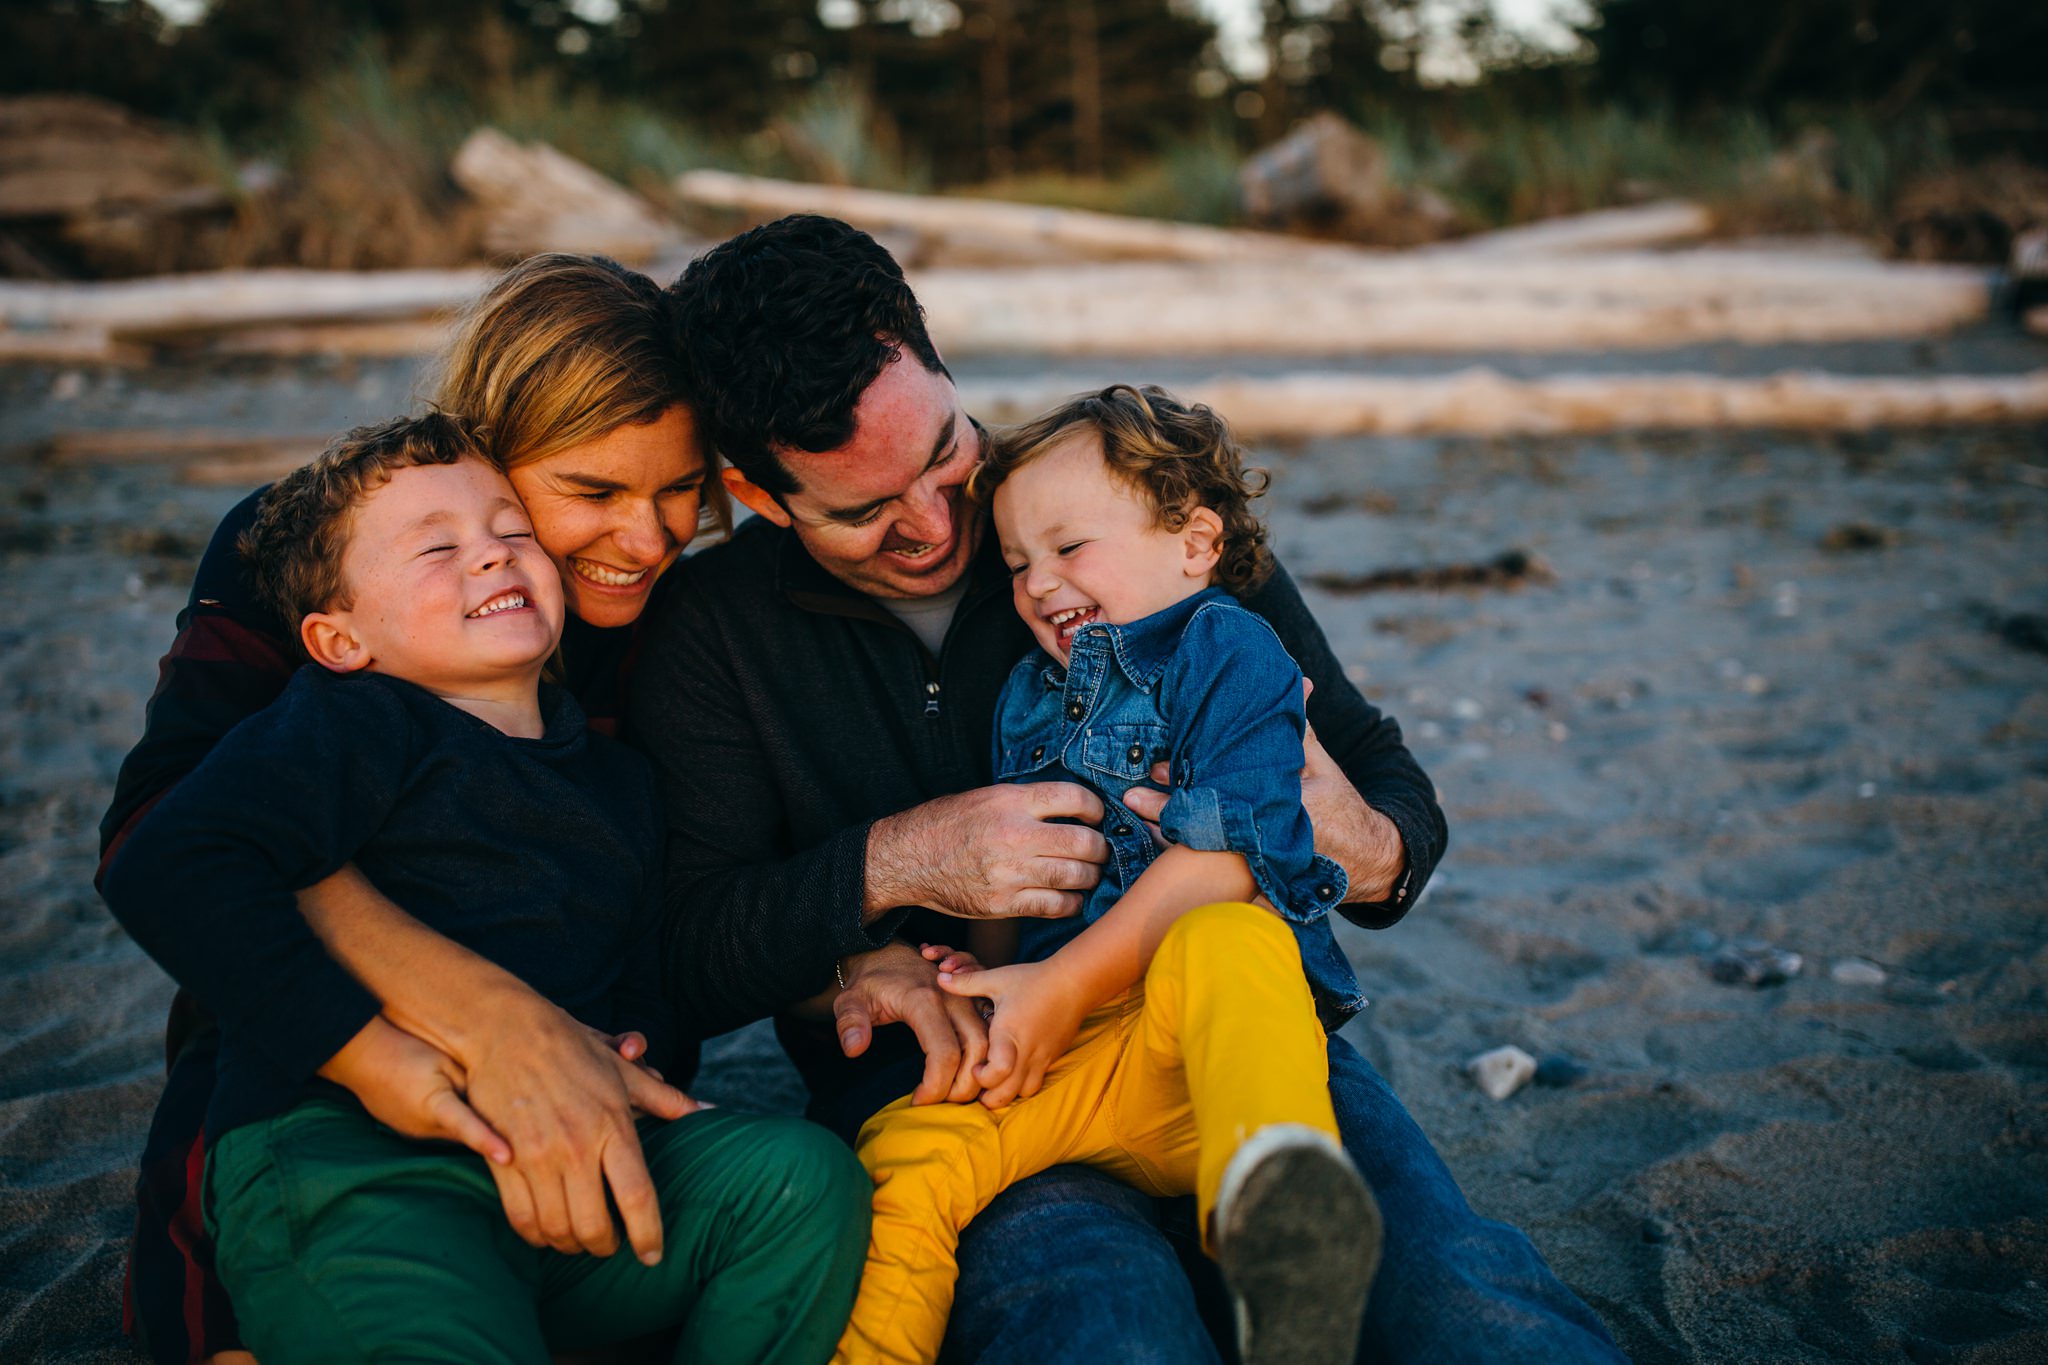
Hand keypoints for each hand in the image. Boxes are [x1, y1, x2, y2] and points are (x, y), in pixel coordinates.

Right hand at [320, 1015, 509, 1162]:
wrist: (358, 1055)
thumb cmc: (404, 1050)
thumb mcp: (443, 1061)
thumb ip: (469, 1082)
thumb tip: (497, 1100)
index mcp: (434, 1106)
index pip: (468, 1128)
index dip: (489, 1143)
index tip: (509, 1159)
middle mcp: (424, 1128)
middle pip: (469, 1134)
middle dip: (491, 1131)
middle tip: (523, 1128)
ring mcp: (414, 1133)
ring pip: (456, 1134)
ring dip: (474, 1127)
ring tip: (500, 1116)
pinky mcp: (409, 1130)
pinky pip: (441, 1130)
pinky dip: (456, 1122)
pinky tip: (464, 1106)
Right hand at [459, 994, 699, 1263]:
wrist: (506, 1031)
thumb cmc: (572, 1050)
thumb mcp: (623, 1072)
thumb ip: (665, 1099)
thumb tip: (707, 1111)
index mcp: (612, 1126)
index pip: (637, 1197)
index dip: (648, 1234)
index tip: (652, 1256)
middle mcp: (576, 1146)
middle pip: (594, 1226)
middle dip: (605, 1247)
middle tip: (609, 1247)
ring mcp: (536, 1155)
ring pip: (556, 1228)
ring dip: (570, 1245)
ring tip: (578, 1241)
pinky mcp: (503, 1160)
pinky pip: (520, 1217)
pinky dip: (535, 1235)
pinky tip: (546, 1232)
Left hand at [833, 941, 989, 1103]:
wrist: (888, 953)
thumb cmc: (870, 982)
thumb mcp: (850, 999)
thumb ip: (850, 1022)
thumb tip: (854, 1049)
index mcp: (924, 1000)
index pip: (944, 1053)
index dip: (936, 1086)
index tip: (917, 1101)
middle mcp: (953, 1000)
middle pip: (977, 1050)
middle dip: (965, 1086)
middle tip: (940, 1102)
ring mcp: (967, 1000)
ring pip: (990, 1043)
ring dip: (978, 1074)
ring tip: (951, 1092)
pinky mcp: (973, 1004)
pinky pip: (991, 1034)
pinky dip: (985, 1058)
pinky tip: (965, 1075)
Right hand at [867, 783, 1106, 921]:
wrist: (908, 858)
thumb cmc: (949, 824)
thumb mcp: (987, 797)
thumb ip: (1029, 802)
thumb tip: (1076, 808)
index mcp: (1010, 801)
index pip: (1075, 798)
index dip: (1097, 808)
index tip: (1097, 816)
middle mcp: (1013, 835)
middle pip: (1085, 843)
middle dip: (1100, 848)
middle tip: (1098, 849)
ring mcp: (1009, 873)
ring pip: (1076, 877)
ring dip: (1090, 877)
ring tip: (1086, 873)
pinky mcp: (1003, 904)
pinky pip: (1056, 906)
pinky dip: (1071, 903)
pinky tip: (1069, 896)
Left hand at [936, 960, 1089, 1109]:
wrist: (1074, 982)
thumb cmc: (1033, 979)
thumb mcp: (997, 978)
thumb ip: (967, 982)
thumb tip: (938, 978)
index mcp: (1008, 1033)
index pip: (996, 1073)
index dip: (980, 1077)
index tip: (974, 1066)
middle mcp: (1026, 1051)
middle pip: (1005, 1095)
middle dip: (986, 1095)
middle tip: (977, 1080)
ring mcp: (1042, 1058)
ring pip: (1022, 1093)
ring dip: (1005, 1092)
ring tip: (994, 1078)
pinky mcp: (1053, 1058)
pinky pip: (1036, 1083)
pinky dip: (1022, 1085)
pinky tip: (1013, 1071)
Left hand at [1122, 680, 1404, 902]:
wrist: (1364, 859)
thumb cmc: (1339, 804)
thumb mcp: (1320, 764)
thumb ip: (1299, 728)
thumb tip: (1295, 682)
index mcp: (1285, 806)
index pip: (1227, 791)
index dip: (1189, 780)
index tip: (1158, 767)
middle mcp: (1269, 839)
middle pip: (1206, 823)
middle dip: (1167, 809)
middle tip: (1132, 796)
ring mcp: (1259, 863)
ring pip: (1204, 850)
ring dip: (1167, 832)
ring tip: (1135, 813)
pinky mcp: (1252, 877)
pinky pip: (1209, 868)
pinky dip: (1183, 850)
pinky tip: (1156, 835)